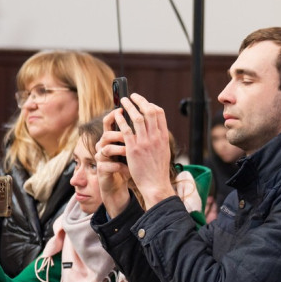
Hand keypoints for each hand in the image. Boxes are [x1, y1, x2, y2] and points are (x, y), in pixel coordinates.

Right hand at [96, 111, 133, 216]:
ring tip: (130, 153)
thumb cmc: (129, 165)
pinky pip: (108, 166)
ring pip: (106, 149)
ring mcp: (101, 158)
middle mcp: (104, 146)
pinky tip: (127, 169)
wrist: (121, 186)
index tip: (122, 111)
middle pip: (106, 134)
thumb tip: (149, 119)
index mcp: (112, 139)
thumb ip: (136, 135)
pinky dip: (120, 167)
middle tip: (130, 136)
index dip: (114, 115)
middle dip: (119, 134)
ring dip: (120, 150)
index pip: (109, 122)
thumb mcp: (134, 148)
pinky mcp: (102, 170)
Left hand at [115, 92, 175, 209]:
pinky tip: (116, 115)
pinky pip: (126, 129)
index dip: (150, 104)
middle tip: (132, 96)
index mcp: (163, 137)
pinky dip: (121, 119)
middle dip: (140, 100)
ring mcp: (144, 142)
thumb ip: (159, 139)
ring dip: (129, 106)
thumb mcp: (163, 151)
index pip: (159, 113)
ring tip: (123, 101)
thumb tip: (155, 128)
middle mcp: (155, 137)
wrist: (155, 185)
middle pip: (149, 111)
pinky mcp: (133, 149)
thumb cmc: (157, 170)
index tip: (144, 103)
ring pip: (137, 117)